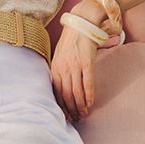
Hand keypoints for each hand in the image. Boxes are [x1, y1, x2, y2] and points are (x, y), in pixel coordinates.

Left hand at [50, 0, 116, 121]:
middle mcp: (63, 69)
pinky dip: (89, 95)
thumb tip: (61, 88)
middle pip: (66, 95)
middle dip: (71, 109)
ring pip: (76, 92)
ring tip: (84, 114)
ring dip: (80, 105)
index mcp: (55, 68)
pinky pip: (87, 83)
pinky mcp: (87, 63)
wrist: (81, 24)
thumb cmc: (71, 41)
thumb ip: (59, 71)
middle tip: (76, 119)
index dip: (61, 106)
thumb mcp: (59, 56)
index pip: (56, 92)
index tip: (65, 116)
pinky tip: (90, 103)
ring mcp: (75, 66)